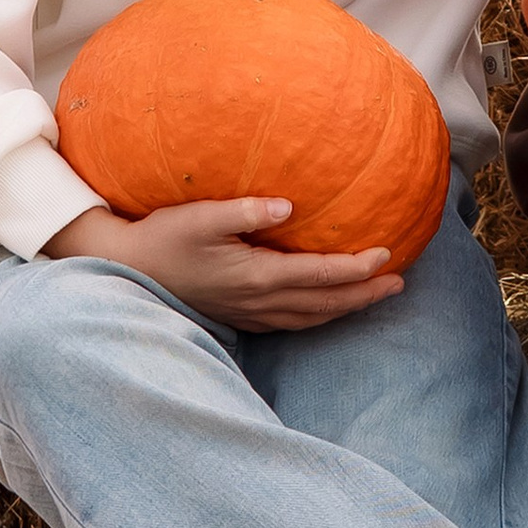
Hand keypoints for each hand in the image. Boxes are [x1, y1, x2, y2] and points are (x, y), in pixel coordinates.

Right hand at [45, 197, 403, 330]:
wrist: (127, 268)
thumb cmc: (162, 237)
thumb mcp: (199, 216)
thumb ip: (244, 209)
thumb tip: (287, 204)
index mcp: (255, 277)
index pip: (319, 276)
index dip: (356, 269)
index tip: (386, 255)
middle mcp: (258, 302)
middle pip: (324, 304)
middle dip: (364, 295)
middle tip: (399, 284)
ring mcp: (249, 314)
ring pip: (311, 318)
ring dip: (346, 309)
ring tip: (376, 296)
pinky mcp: (240, 317)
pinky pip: (292, 322)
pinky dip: (319, 315)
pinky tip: (328, 307)